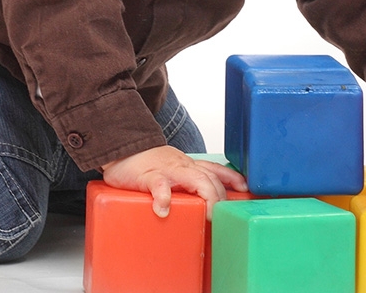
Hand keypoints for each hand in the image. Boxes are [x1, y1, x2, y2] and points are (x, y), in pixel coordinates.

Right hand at [101, 145, 247, 218]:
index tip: (245, 188)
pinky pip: (158, 184)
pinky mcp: (148, 175)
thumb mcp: (172, 169)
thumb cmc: (146, 164)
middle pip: (210, 178)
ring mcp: (167, 170)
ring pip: (193, 178)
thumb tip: (202, 201)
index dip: (233, 178)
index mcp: (188, 166)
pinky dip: (163, 197)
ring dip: (205, 196)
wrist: (120, 149)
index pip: (216, 169)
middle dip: (221, 196)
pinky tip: (164, 209)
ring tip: (208, 214)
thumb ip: (187, 181)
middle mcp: (182, 166)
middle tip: (223, 216)